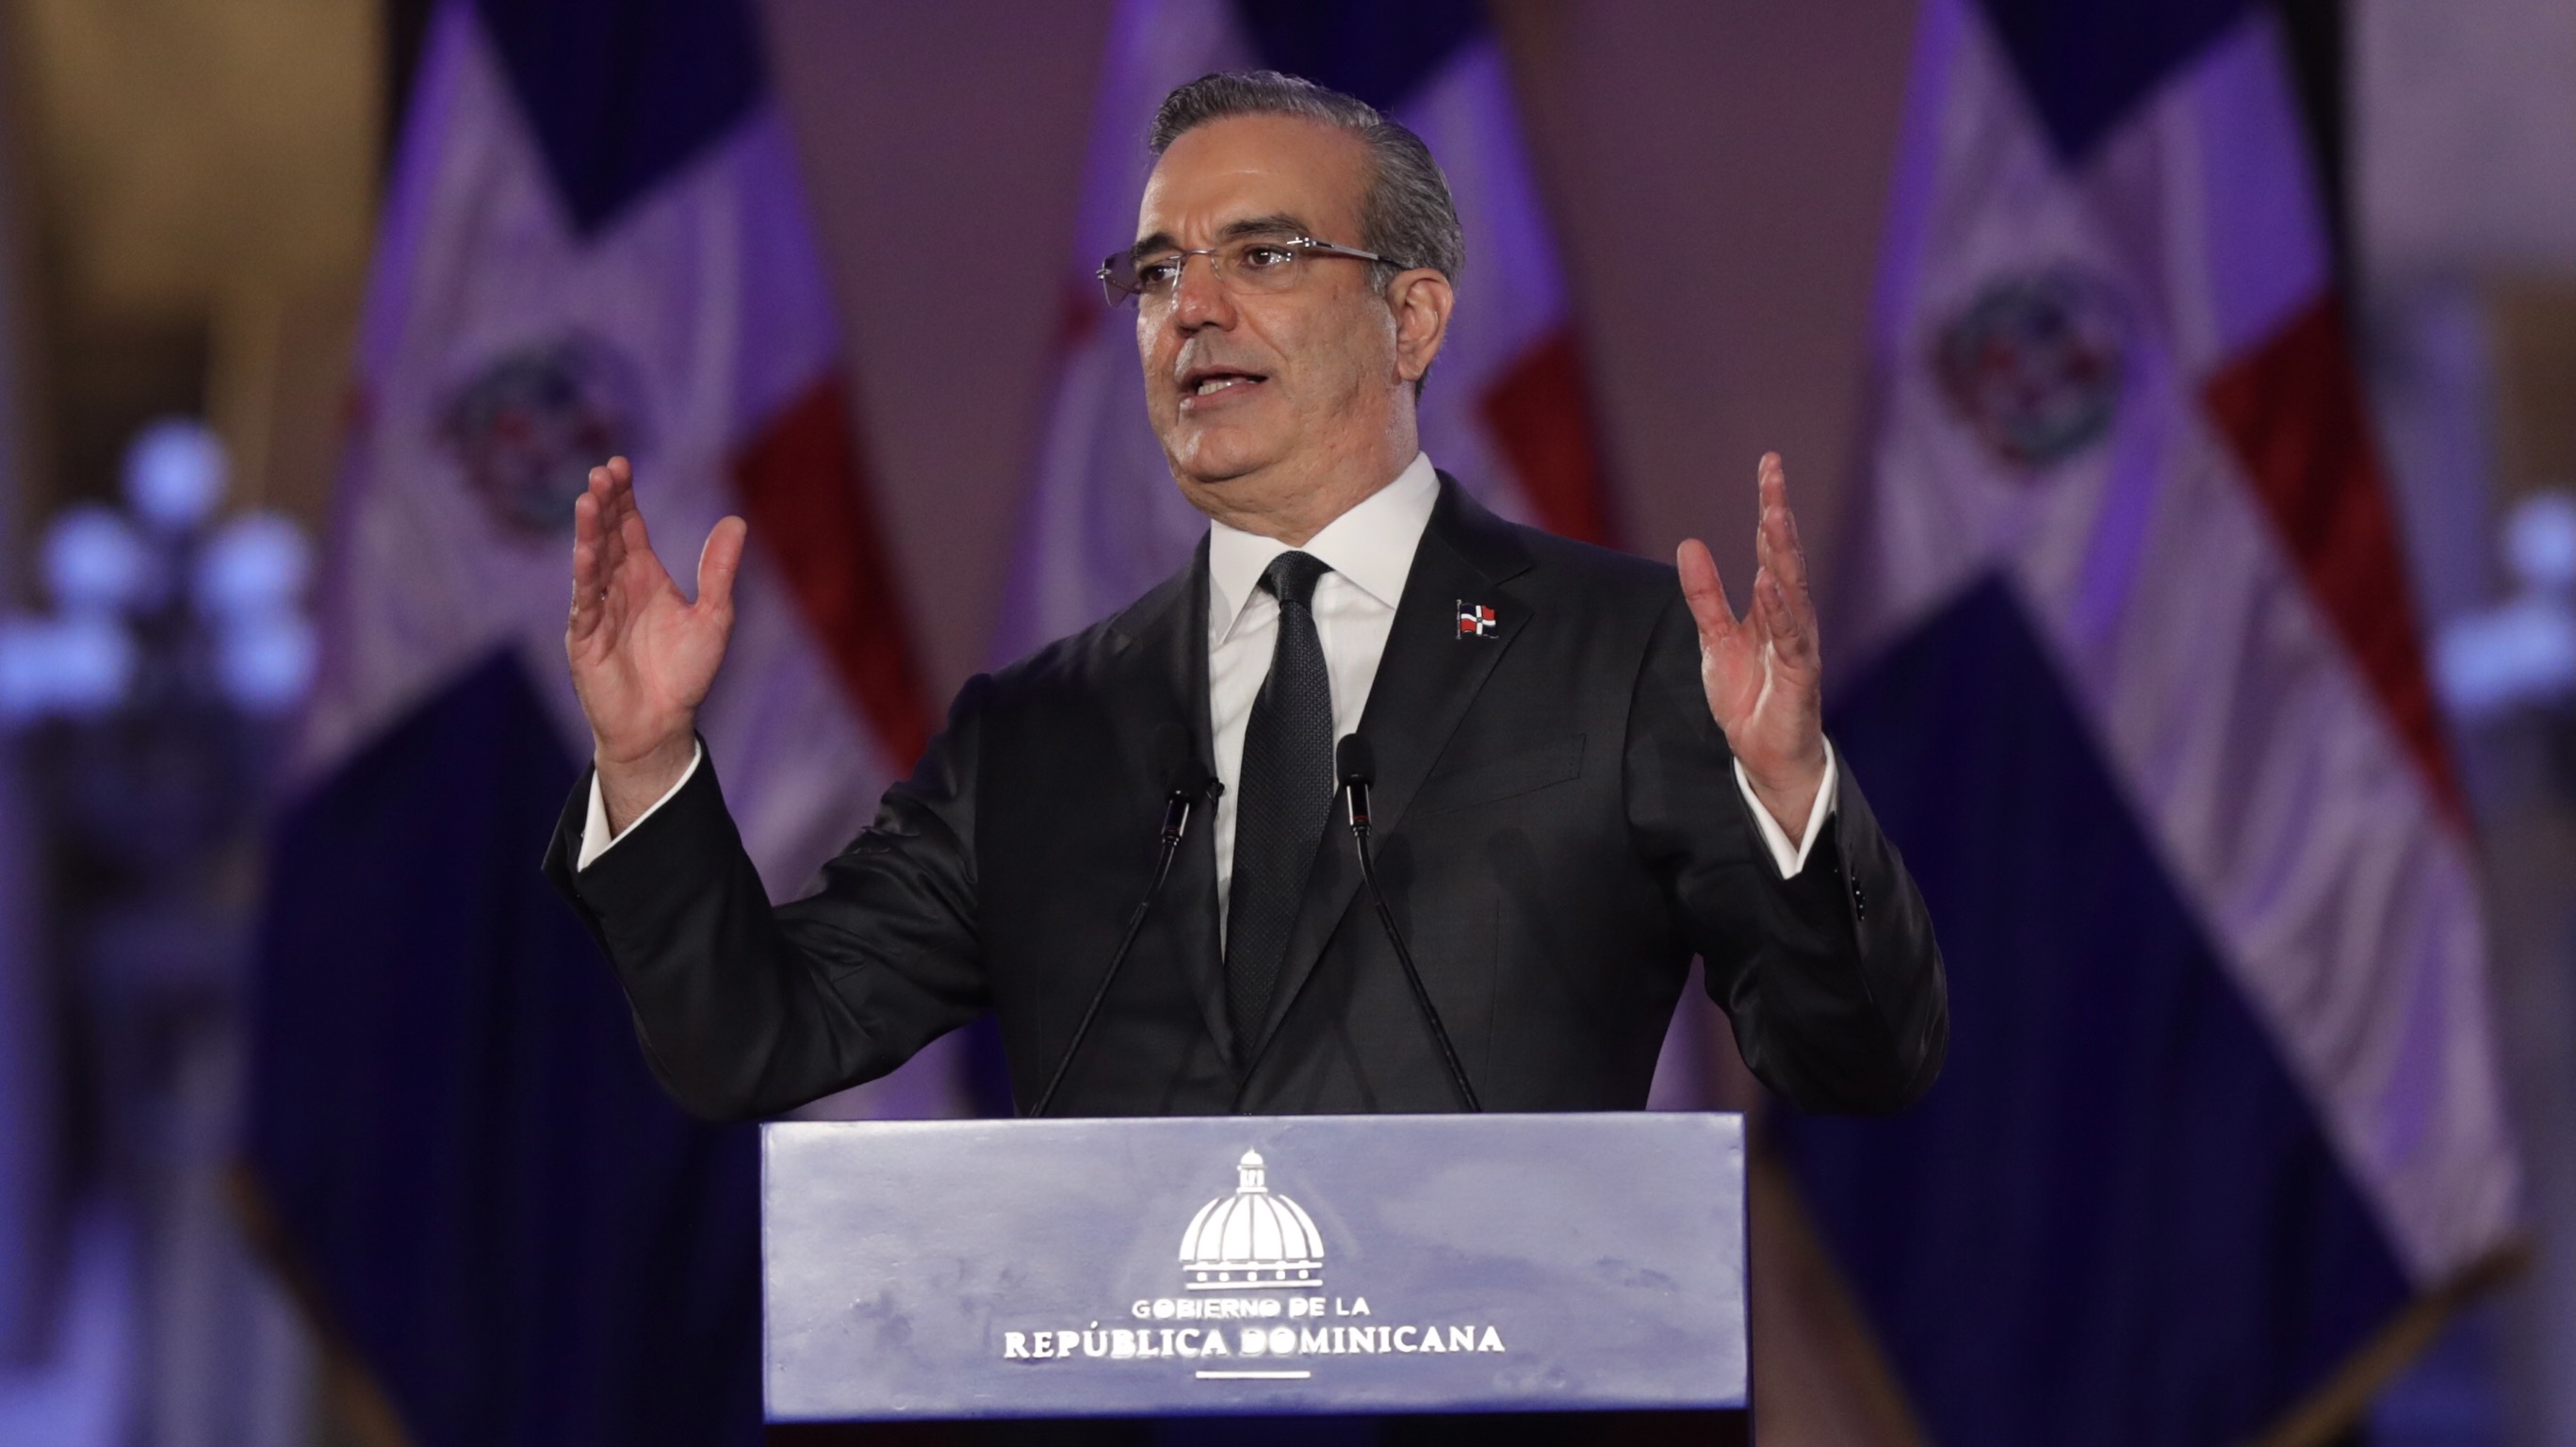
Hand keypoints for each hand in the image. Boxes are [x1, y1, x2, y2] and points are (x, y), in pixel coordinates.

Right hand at [566, 456, 745, 831]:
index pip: (629, 527)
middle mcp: (618, 587)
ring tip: (589, 498)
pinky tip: (585, 550)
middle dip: (604, 504)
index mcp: (644, 577)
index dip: (624, 497)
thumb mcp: (714, 616)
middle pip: (608, 535)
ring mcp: (598, 610)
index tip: (619, 464)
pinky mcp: (585, 637)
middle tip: (602, 472)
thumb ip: (719, 570)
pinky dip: (585, 575)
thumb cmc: (684, 673)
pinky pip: (585, 601)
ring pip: (591, 562)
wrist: (662, 723)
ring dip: (590, 531)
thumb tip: (736, 521)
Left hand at [1677, 453, 1826, 840]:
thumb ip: (1705, 596)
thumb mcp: (1715, 639)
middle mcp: (1791, 617)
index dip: (1770, 505)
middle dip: (1779, 512)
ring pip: (1792, 589)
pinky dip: (1780, 611)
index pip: (1771, 546)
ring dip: (1783, 552)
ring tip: (1774, 513)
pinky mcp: (1799, 674)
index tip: (1769, 463)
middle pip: (1785, 555)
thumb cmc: (1749, 696)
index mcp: (1772, 605)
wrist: (1766, 754)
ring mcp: (1798, 643)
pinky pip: (1790, 638)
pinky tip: (1769, 582)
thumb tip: (1690, 545)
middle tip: (1773, 471)